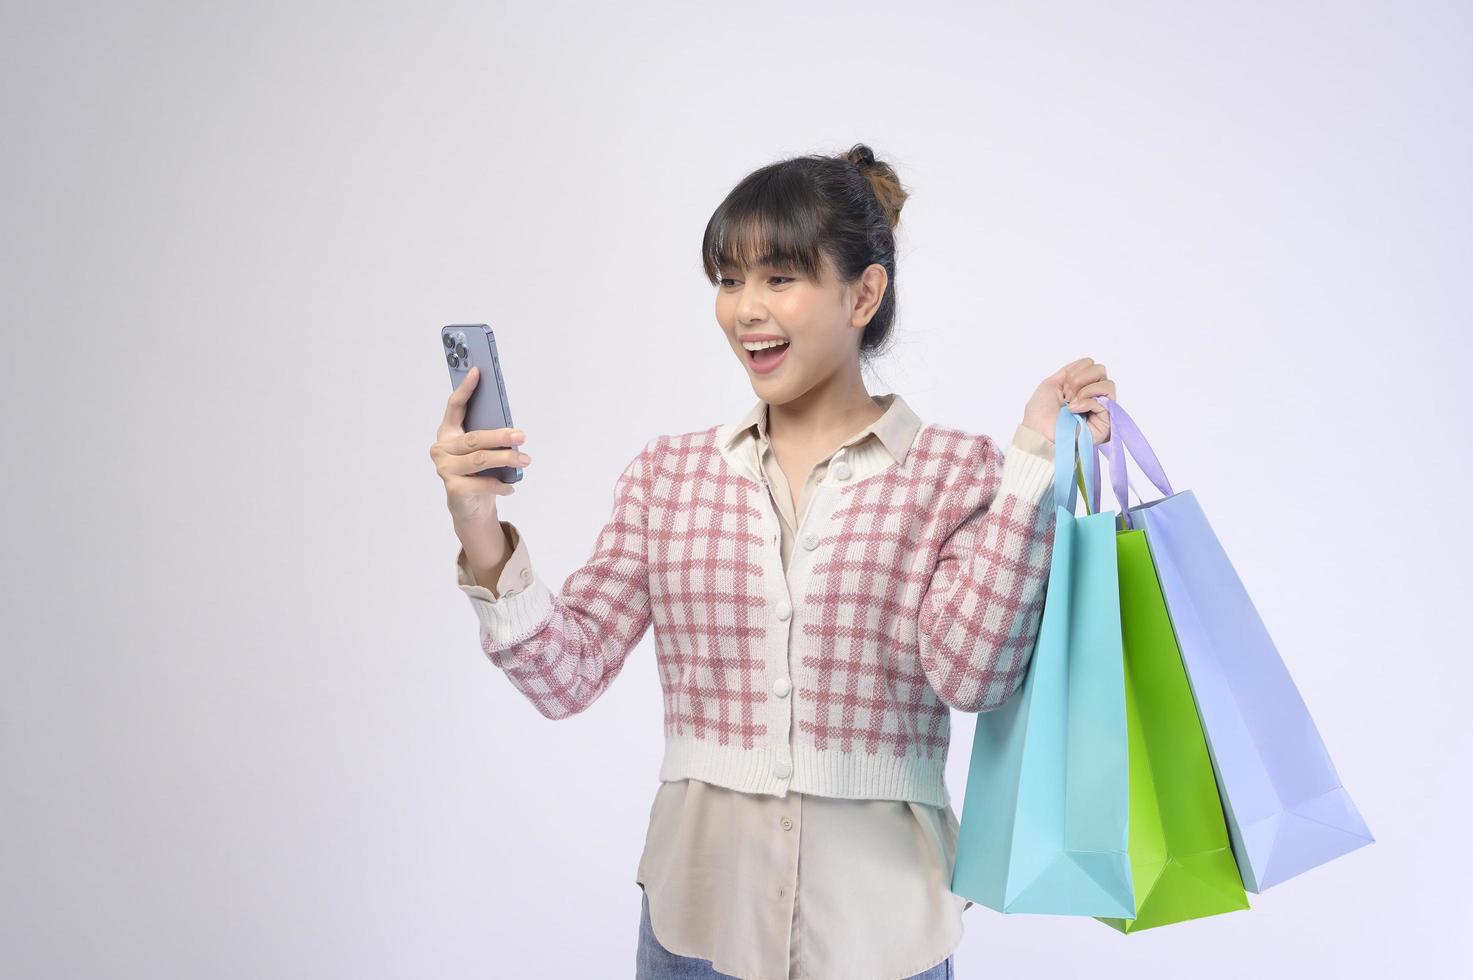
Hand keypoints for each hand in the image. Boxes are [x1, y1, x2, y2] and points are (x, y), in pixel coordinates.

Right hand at [429, 365, 531, 526]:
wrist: (470, 507)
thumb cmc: (478, 472)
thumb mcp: (483, 450)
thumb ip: (488, 436)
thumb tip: (511, 427)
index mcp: (448, 432)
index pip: (455, 406)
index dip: (466, 389)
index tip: (478, 371)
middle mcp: (442, 448)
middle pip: (474, 437)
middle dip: (501, 436)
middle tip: (522, 436)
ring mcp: (445, 468)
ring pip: (480, 459)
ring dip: (506, 459)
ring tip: (525, 460)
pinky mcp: (453, 488)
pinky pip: (482, 483)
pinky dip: (500, 484)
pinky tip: (511, 486)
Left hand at [1021, 357, 1115, 446]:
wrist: (1039, 434)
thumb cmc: (1040, 414)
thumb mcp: (1051, 384)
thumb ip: (1069, 371)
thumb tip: (1088, 362)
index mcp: (1081, 389)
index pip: (1092, 365)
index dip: (1077, 371)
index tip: (1063, 386)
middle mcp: (1093, 397)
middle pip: (1101, 370)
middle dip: (1080, 379)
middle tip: (1067, 395)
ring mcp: (1101, 410)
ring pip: (1108, 384)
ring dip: (1085, 390)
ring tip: (1071, 403)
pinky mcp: (1107, 422)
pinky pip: (1105, 400)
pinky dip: (1087, 401)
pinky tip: (1075, 410)